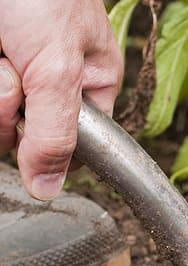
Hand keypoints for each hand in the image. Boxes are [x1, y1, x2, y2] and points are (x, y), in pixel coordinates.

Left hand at [0, 0, 122, 199]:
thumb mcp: (57, 67)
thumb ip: (57, 134)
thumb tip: (49, 190)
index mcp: (89, 84)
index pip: (72, 146)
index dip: (46, 144)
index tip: (36, 119)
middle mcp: (48, 82)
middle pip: (18, 132)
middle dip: (7, 103)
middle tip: (11, 62)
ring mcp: (9, 74)